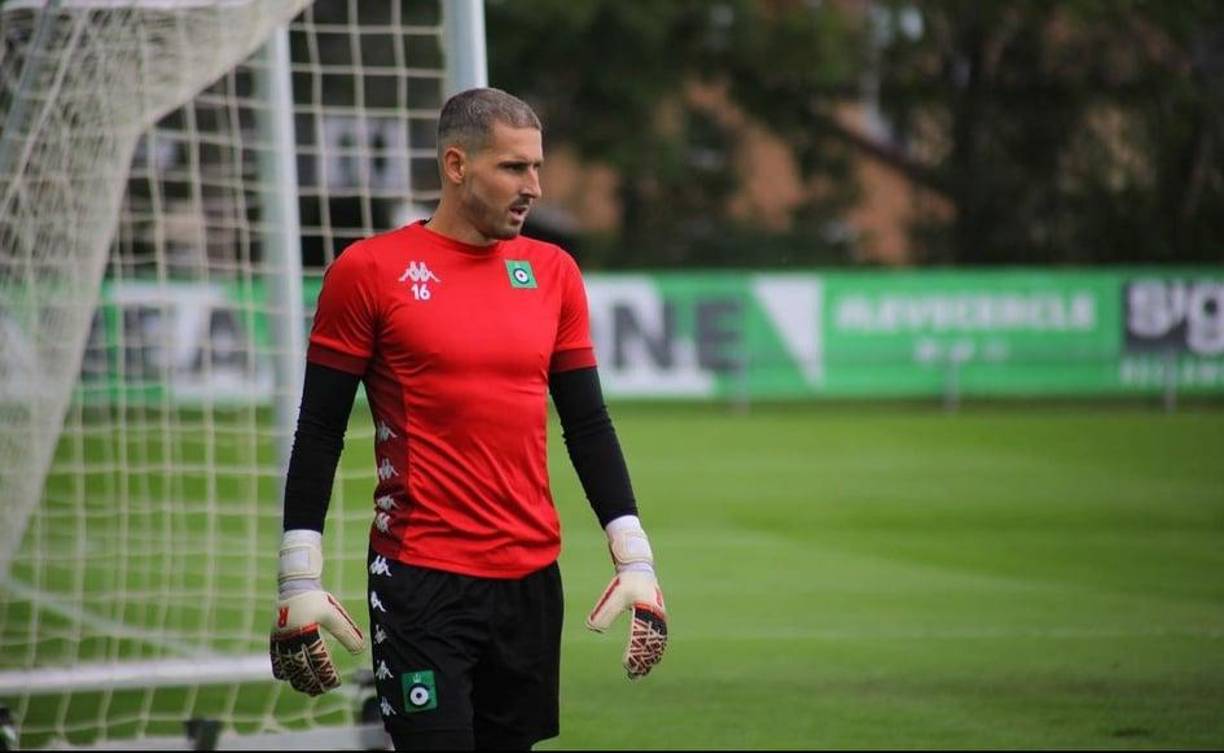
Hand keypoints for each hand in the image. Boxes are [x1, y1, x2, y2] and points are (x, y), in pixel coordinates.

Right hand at [270, 530, 365, 694]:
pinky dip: (283, 672)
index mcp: (307, 629)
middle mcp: (291, 636)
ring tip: (309, 690)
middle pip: (301, 668)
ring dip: (298, 681)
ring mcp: (280, 639)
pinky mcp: (274, 639)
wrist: (295, 585)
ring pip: (288, 668)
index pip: (317, 659)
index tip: (336, 683)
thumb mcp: (335, 613)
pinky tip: (293, 679)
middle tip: (323, 691)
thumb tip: (360, 651)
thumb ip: (347, 632)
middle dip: (312, 682)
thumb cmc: (318, 599)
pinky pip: (276, 661)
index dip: (326, 673)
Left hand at [585, 518, 667, 678]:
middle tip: (632, 674)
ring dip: (649, 659)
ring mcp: (660, 618)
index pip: (639, 636)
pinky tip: (649, 662)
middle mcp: (656, 616)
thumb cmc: (626, 583)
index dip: (633, 652)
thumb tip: (593, 628)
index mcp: (646, 610)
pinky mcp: (659, 620)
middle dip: (642, 660)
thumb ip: (604, 612)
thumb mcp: (614, 596)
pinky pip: (659, 640)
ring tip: (640, 673)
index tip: (625, 663)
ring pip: (657, 644)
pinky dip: (654, 652)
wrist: (640, 570)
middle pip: (651, 644)